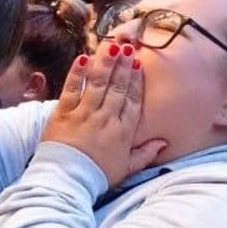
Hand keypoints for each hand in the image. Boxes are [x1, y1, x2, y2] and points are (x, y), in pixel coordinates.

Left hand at [40, 42, 165, 186]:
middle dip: (123, 65)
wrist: (66, 182)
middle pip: (117, 87)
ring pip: (97, 84)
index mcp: (122, 132)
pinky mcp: (63, 114)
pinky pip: (71, 89)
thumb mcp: (126, 169)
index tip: (138, 64)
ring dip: (105, 63)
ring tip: (111, 46)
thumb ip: (145, 154)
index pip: (132, 101)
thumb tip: (163, 143)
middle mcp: (105, 119)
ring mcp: (84, 115)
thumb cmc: (96, 176)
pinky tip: (82, 59)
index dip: (135, 81)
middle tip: (128, 46)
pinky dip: (77, 74)